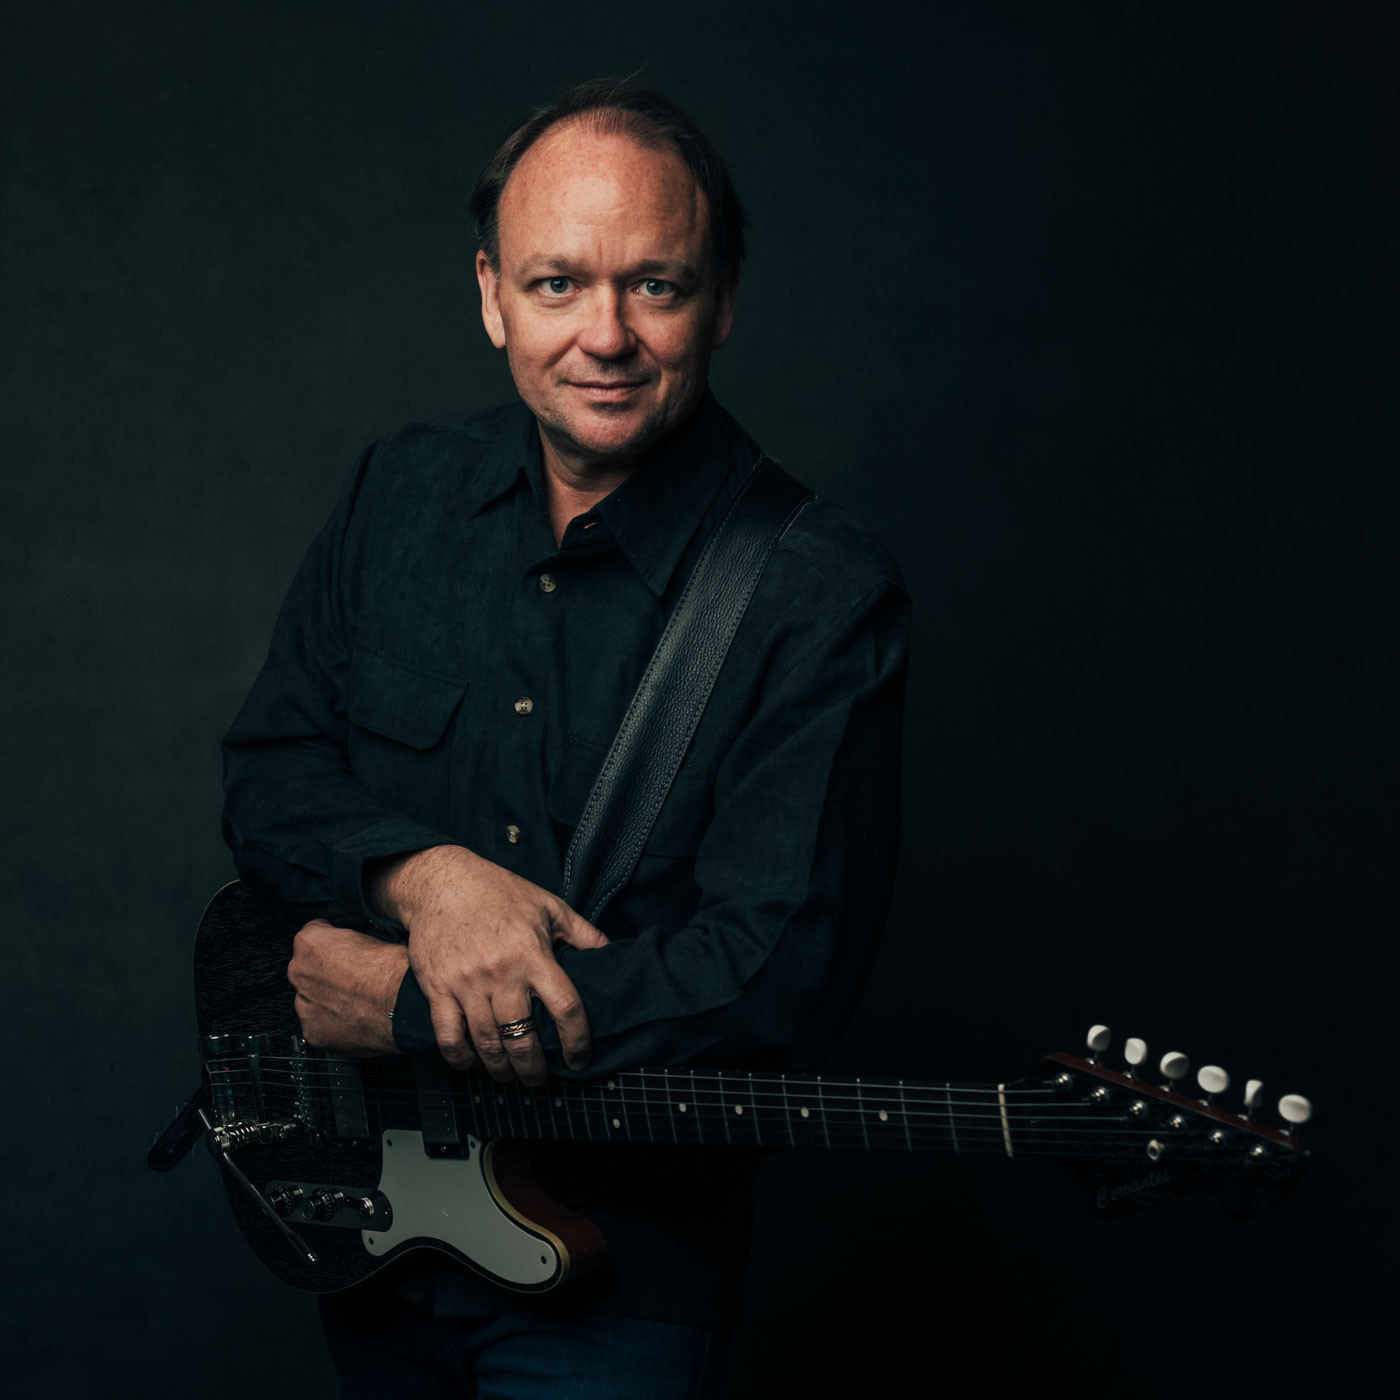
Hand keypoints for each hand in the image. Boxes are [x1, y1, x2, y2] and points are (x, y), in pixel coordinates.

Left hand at [287, 920, 407, 1055]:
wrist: (404, 1005)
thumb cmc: (394, 970)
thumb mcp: (374, 934)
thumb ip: (351, 938)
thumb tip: (356, 945)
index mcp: (310, 942)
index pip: (313, 933)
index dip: (333, 941)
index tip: (343, 950)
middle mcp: (299, 972)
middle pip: (307, 969)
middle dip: (327, 973)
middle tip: (354, 977)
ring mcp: (304, 1004)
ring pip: (311, 999)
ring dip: (329, 999)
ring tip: (357, 1000)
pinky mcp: (313, 1032)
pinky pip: (320, 1025)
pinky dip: (334, 1023)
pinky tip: (355, 1017)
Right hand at [372, 845, 607, 1084]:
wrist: (441, 882)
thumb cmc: (498, 892)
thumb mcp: (549, 905)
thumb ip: (582, 932)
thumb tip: (610, 952)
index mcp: (533, 954)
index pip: (565, 1008)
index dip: (577, 1041)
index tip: (579, 1058)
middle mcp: (501, 973)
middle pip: (523, 1039)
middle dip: (535, 1069)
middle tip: (540, 1078)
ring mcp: (466, 983)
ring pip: (487, 1044)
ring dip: (501, 1069)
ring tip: (510, 1075)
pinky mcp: (437, 989)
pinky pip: (448, 1037)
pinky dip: (461, 1058)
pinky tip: (472, 1062)